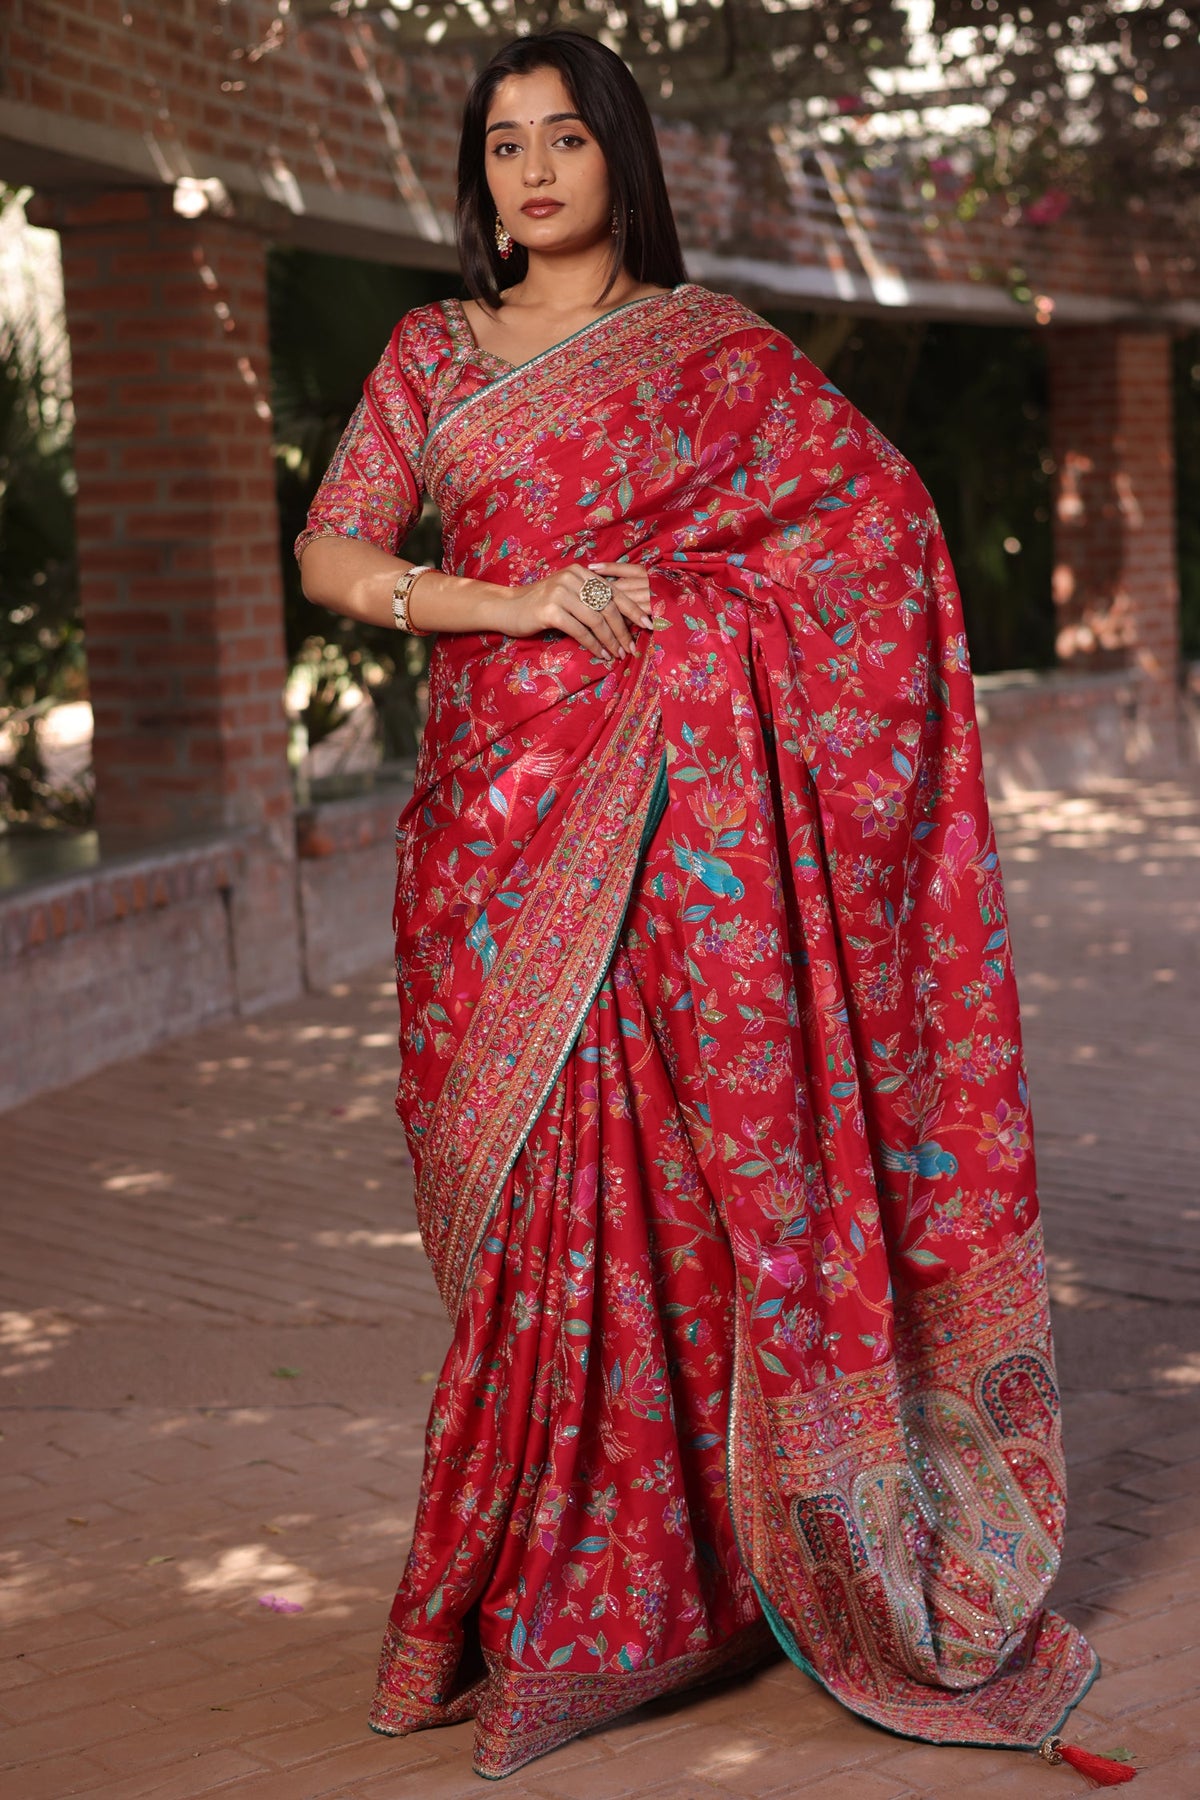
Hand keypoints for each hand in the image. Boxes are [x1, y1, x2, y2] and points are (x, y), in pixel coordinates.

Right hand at [503, 562, 653, 663]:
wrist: (507, 607)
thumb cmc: (538, 604)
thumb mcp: (566, 594)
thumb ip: (588, 598)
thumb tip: (620, 618)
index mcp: (580, 572)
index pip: (613, 591)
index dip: (633, 608)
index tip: (648, 624)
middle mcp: (572, 578)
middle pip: (608, 606)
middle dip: (623, 630)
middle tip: (632, 647)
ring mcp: (561, 593)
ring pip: (596, 620)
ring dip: (610, 640)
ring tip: (618, 654)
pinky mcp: (551, 610)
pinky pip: (580, 631)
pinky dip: (593, 645)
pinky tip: (600, 654)